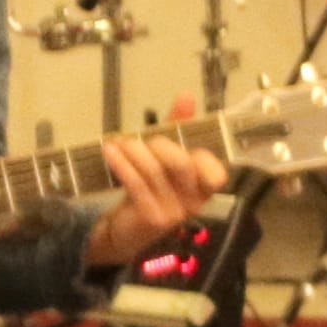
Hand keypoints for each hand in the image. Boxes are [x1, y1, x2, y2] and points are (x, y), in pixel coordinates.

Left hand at [95, 105, 225, 262]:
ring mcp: (174, 212)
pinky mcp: (151, 218)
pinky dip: (122, 163)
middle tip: (141, 141)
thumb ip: (178, 129)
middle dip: (159, 146)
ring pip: (155, 172)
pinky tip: (110, 151)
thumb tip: (186, 96)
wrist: (125, 230)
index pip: (216, 173)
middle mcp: (194, 202)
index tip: (185, 145)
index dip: (203, 158)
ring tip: (119, 143)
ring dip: (134, 151)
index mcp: (203, 188)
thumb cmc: (151, 190)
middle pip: (182, 164)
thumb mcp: (165, 159)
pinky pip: (136, 184)